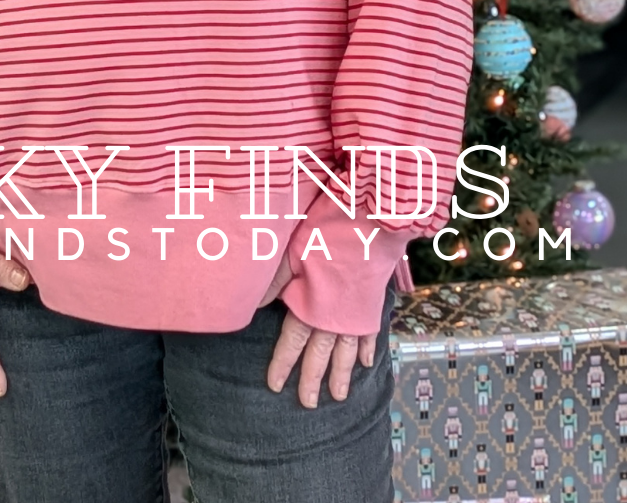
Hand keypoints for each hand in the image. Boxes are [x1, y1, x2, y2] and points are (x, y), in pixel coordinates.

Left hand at [259, 249, 377, 408]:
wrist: (369, 223)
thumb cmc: (326, 234)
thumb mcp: (292, 254)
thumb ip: (274, 282)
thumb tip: (254, 307)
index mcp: (311, 307)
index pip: (292, 343)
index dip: (282, 364)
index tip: (275, 386)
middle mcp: (333, 317)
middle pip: (319, 354)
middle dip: (312, 379)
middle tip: (308, 404)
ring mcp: (356, 313)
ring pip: (346, 350)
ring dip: (341, 374)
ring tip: (338, 397)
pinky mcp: (372, 303)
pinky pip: (369, 332)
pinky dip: (367, 348)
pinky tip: (366, 363)